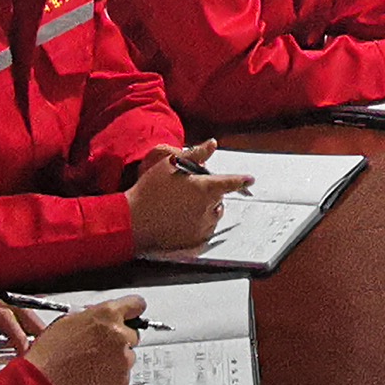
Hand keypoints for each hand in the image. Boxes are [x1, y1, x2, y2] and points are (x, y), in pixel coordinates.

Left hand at [0, 287, 35, 370]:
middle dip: (31, 323)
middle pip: (9, 307)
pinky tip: (13, 339)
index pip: (0, 316)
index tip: (27, 354)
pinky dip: (9, 325)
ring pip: (3, 310)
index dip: (17, 334)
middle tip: (49, 342)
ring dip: (22, 323)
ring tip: (38, 342)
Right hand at [18, 296, 144, 384]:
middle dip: (119, 339)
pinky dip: (111, 378)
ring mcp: (123, 361)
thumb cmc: (49, 356)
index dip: (130, 311)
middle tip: (98, 348)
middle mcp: (120, 337)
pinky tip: (92, 379)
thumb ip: (93, 316)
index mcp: (107, 316)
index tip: (129, 316)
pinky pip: (122, 376)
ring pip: (127, 357)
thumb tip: (102, 318)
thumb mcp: (67, 322)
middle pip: (132, 334)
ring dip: (115, 360)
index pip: (136, 304)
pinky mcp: (122, 383)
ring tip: (90, 367)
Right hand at [127, 146, 247, 251]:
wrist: (133, 220)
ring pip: (213, 214)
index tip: (250, 178)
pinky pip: (205, 230)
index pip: (230, 182)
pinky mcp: (195, 241)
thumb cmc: (150, 191)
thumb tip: (212, 144)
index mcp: (204, 188)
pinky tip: (181, 219)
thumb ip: (196, 154)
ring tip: (183, 205)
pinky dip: (199, 223)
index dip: (241, 179)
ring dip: (207, 208)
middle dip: (211, 192)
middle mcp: (207, 208)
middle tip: (189, 189)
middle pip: (219, 198)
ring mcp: (202, 226)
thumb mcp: (170, 164)